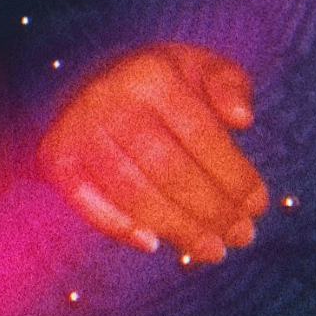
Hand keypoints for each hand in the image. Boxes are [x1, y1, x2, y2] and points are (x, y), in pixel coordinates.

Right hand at [36, 42, 267, 264]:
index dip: (233, 175)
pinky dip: (122, 228)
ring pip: (135, 194)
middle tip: (241, 236)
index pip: (201, 134)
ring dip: (178, 229)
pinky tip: (155, 242)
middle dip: (212, 210)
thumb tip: (243, 118)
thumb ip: (228, 84)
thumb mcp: (197, 66)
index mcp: (151, 72)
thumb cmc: (158, 80)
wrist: (89, 75)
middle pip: (169, 170)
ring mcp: (79, 130)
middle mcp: (110, 99)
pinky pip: (90, 204)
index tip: (258, 205)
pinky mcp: (57, 158)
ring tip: (212, 249)